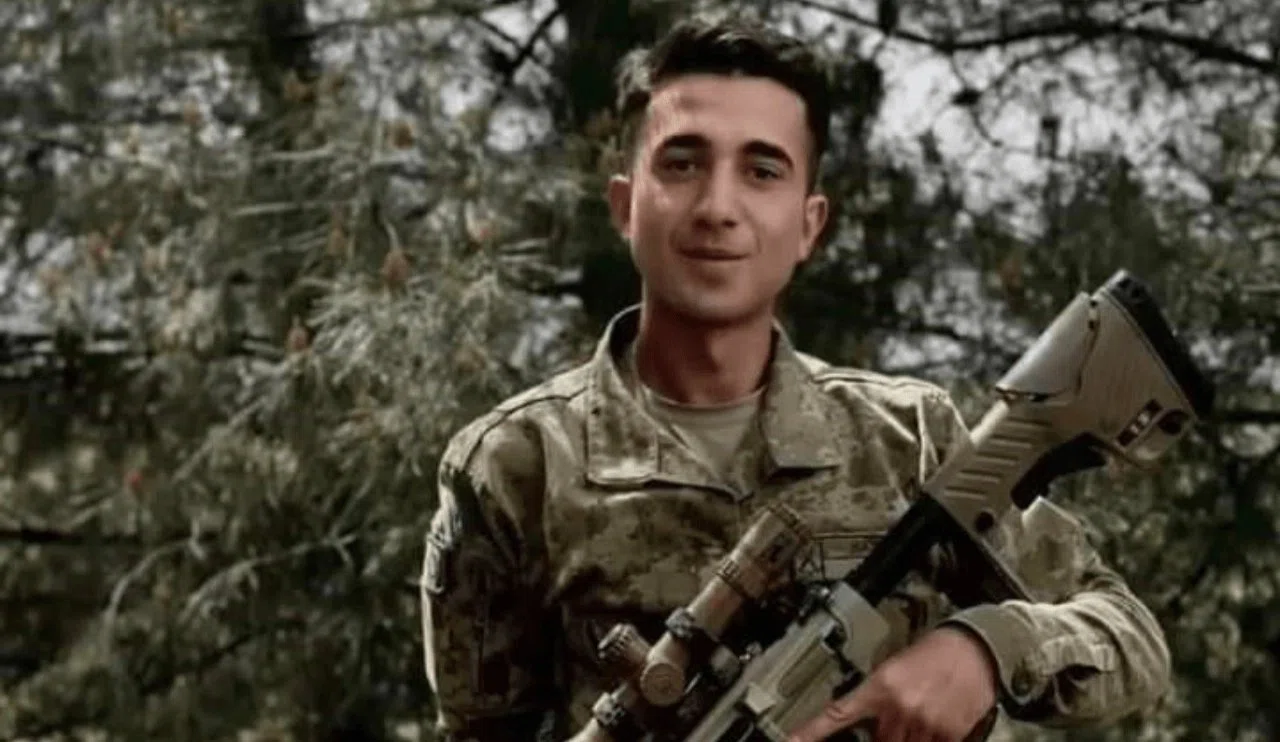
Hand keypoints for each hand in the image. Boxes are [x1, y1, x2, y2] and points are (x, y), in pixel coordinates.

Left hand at [787, 627, 998, 741]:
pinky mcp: (949, 734)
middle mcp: (899, 707)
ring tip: (919, 717)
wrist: (974, 647)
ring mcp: (925, 723)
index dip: (811, 731)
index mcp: (880, 686)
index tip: (792, 741)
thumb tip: (868, 723)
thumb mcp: (894, 668)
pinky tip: (936, 724)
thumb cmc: (934, 653)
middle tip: (895, 721)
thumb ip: (878, 698)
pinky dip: (929, 740)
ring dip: (907, 739)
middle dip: (883, 736)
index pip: (837, 714)